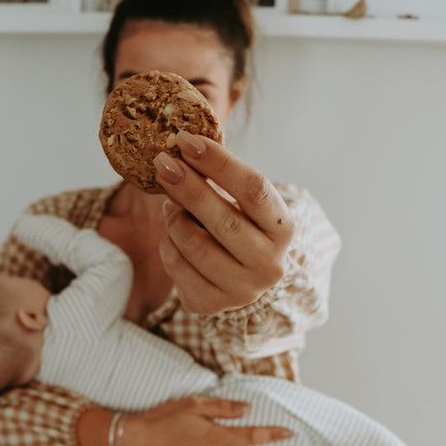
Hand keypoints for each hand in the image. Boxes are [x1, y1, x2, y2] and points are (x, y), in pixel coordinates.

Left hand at [154, 131, 294, 314]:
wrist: (243, 277)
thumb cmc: (240, 226)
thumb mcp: (241, 202)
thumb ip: (218, 178)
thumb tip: (178, 150)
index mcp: (283, 229)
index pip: (254, 188)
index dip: (219, 162)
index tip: (186, 140)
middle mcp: (269, 264)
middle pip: (224, 220)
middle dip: (188, 187)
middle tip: (163, 163)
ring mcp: (242, 290)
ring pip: (195, 245)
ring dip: (174, 219)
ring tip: (171, 206)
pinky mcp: (212, 305)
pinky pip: (177, 267)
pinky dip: (167, 244)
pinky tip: (172, 236)